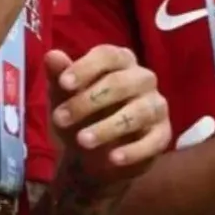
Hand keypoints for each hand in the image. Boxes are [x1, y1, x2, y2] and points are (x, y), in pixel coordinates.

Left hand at [46, 46, 170, 196]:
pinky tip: (113, 159)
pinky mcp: (163, 134)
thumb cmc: (81, 114)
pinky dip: (133, 151)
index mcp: (121, 60)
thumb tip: (52, 56)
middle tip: (60, 119)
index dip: (86, 67)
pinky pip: (153, 141)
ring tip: (82, 140)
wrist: (94, 157)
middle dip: (88, 101)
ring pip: (138, 112)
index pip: (108, 55)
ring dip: (108, 127)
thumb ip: (59, 76)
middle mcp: (143, 78)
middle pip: (121, 83)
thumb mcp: (64, 97)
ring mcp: (156, 105)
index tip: (63, 84)